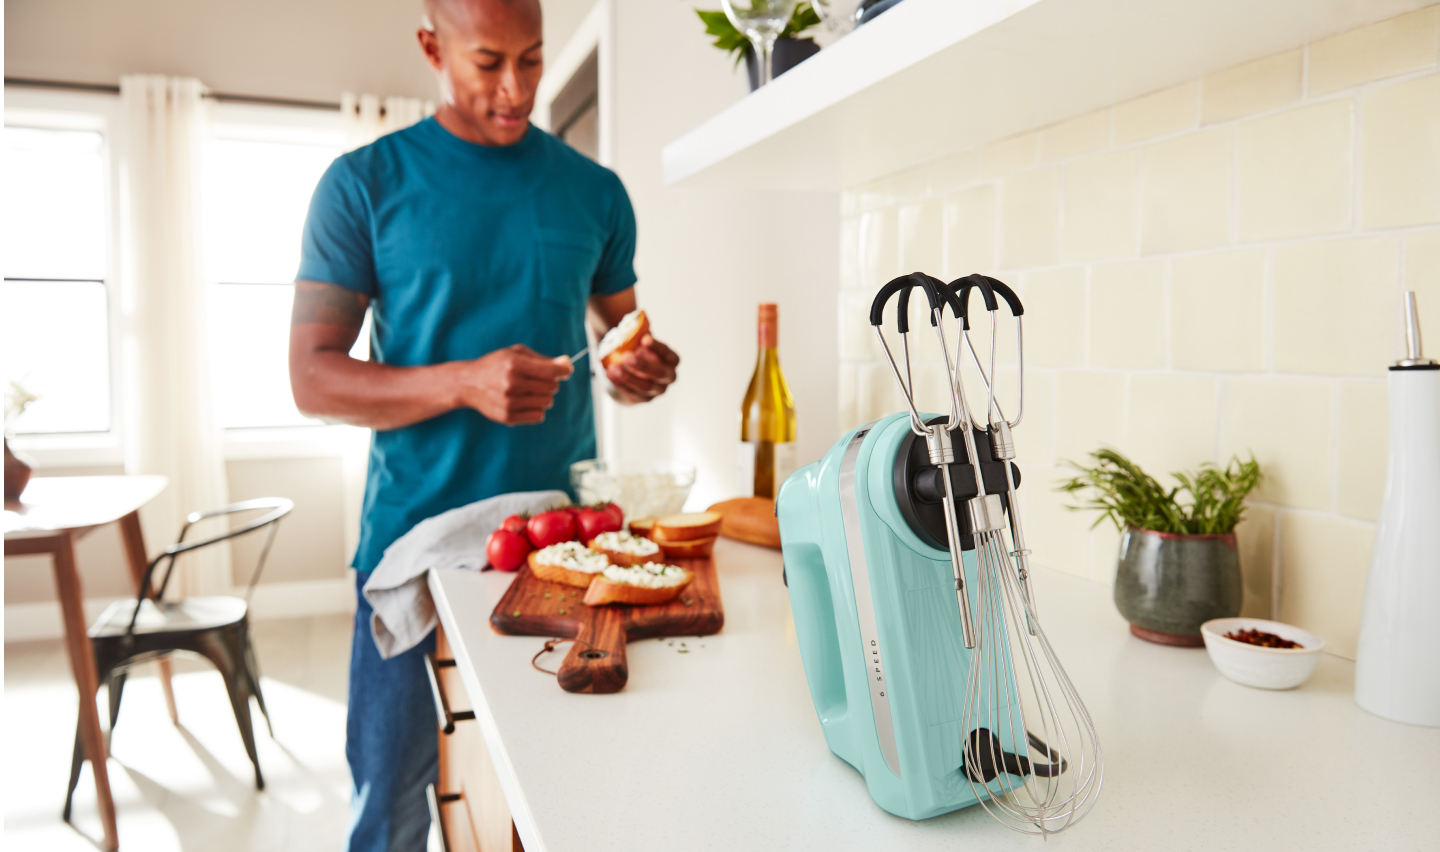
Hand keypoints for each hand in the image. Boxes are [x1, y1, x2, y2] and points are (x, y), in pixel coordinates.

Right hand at [456, 344, 574, 424]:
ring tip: (530, 390)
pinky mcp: (507, 417)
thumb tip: (567, 363)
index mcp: (514, 364)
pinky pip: (538, 416)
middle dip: (551, 382)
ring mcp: (509, 402)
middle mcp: (511, 384)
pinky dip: (537, 409)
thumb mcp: (516, 353)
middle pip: (552, 387)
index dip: (564, 371)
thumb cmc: (496, 365)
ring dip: (544, 396)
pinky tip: (526, 402)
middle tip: (539, 379)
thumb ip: (542, 359)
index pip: (551, 372)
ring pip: (547, 402)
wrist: (468, 383)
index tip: (566, 370)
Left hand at [606, 335, 678, 403]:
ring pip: (645, 387)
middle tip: (627, 356)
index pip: (668, 355)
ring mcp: (655, 390)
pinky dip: (620, 384)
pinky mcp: (641, 398)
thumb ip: (640, 331)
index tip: (644, 339)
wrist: (627, 369)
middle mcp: (667, 377)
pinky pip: (631, 393)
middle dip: (643, 365)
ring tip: (613, 367)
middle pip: (659, 374)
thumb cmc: (637, 349)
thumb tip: (636, 318)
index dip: (657, 348)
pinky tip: (609, 374)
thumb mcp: (640, 339)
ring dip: (628, 377)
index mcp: (671, 360)